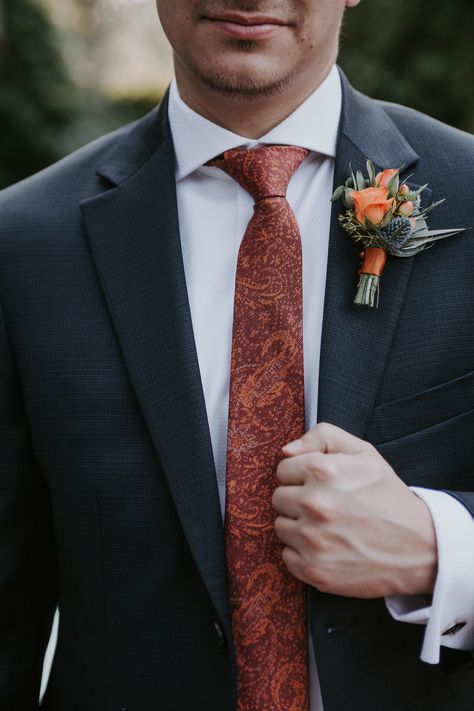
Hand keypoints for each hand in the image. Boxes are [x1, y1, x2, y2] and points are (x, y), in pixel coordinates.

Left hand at [272, 423, 437, 597]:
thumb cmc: (388, 496)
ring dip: (298, 526)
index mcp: (322, 471)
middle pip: (278, 498)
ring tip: (328, 527)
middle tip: (326, 506)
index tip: (319, 485)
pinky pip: (287, 556)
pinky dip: (302, 553)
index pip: (282, 470)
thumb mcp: (364, 452)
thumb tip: (286, 451)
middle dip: (297, 500)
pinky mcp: (314, 570)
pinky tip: (326, 547)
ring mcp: (312, 540)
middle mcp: (313, 504)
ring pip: (280, 527)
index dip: (300, 476)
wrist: (420, 546)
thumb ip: (322, 437)